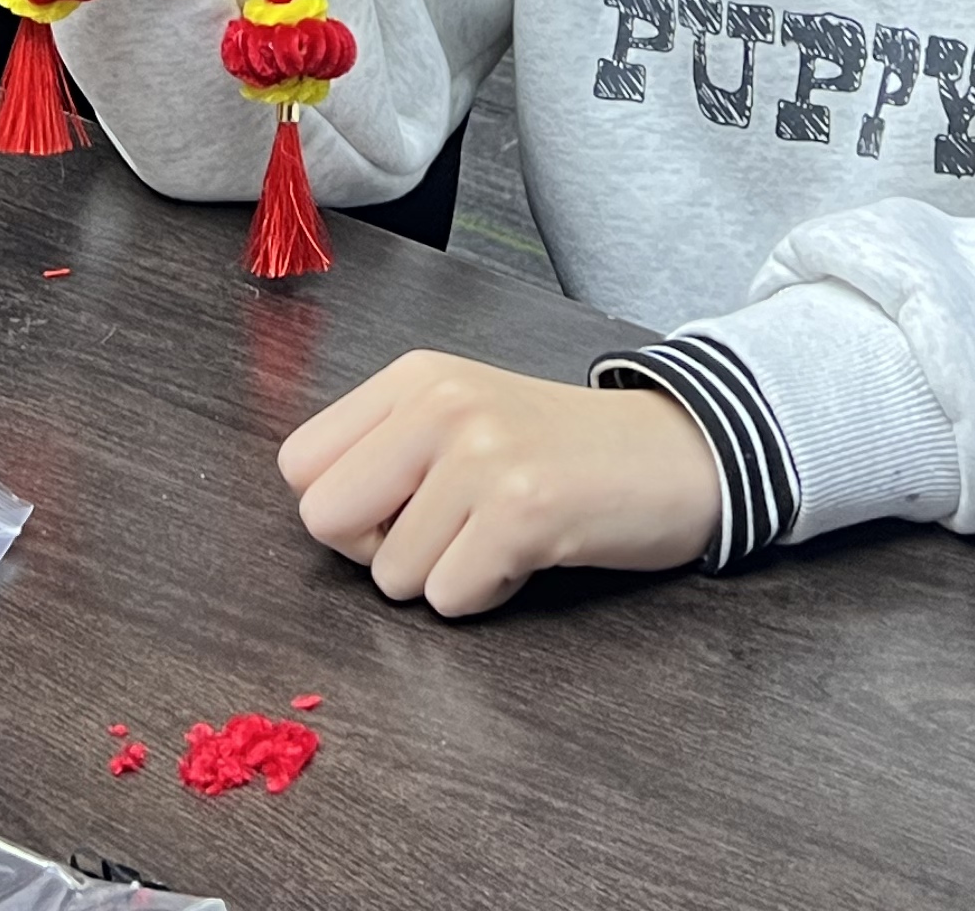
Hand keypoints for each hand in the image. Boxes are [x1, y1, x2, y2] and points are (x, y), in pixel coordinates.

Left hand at [276, 351, 722, 617]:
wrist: (675, 454)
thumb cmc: (559, 450)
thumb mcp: (461, 417)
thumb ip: (384, 450)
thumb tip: (315, 510)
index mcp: (414, 378)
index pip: (299, 464)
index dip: (341, 507)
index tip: (399, 506)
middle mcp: (440, 404)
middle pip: (326, 519)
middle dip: (379, 550)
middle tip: (446, 531)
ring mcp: (483, 455)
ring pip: (392, 575)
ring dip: (446, 576)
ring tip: (501, 534)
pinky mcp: (524, 511)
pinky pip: (450, 597)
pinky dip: (487, 595)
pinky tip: (529, 553)